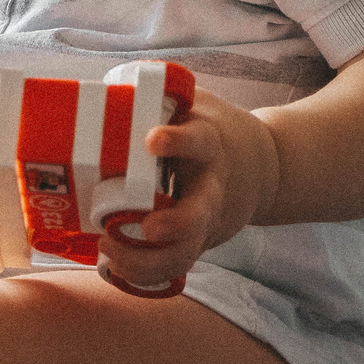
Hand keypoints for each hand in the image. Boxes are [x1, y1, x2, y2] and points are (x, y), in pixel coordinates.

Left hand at [98, 94, 282, 295]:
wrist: (259, 166)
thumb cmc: (204, 132)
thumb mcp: (191, 105)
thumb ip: (154, 96)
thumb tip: (103, 88)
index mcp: (208, 145)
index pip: (199, 140)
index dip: (178, 141)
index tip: (152, 140)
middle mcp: (210, 186)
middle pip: (202, 211)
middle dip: (176, 224)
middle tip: (146, 228)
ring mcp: (206, 220)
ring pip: (187, 250)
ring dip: (149, 260)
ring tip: (110, 250)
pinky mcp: (197, 243)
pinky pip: (175, 266)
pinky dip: (145, 274)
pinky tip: (114, 268)